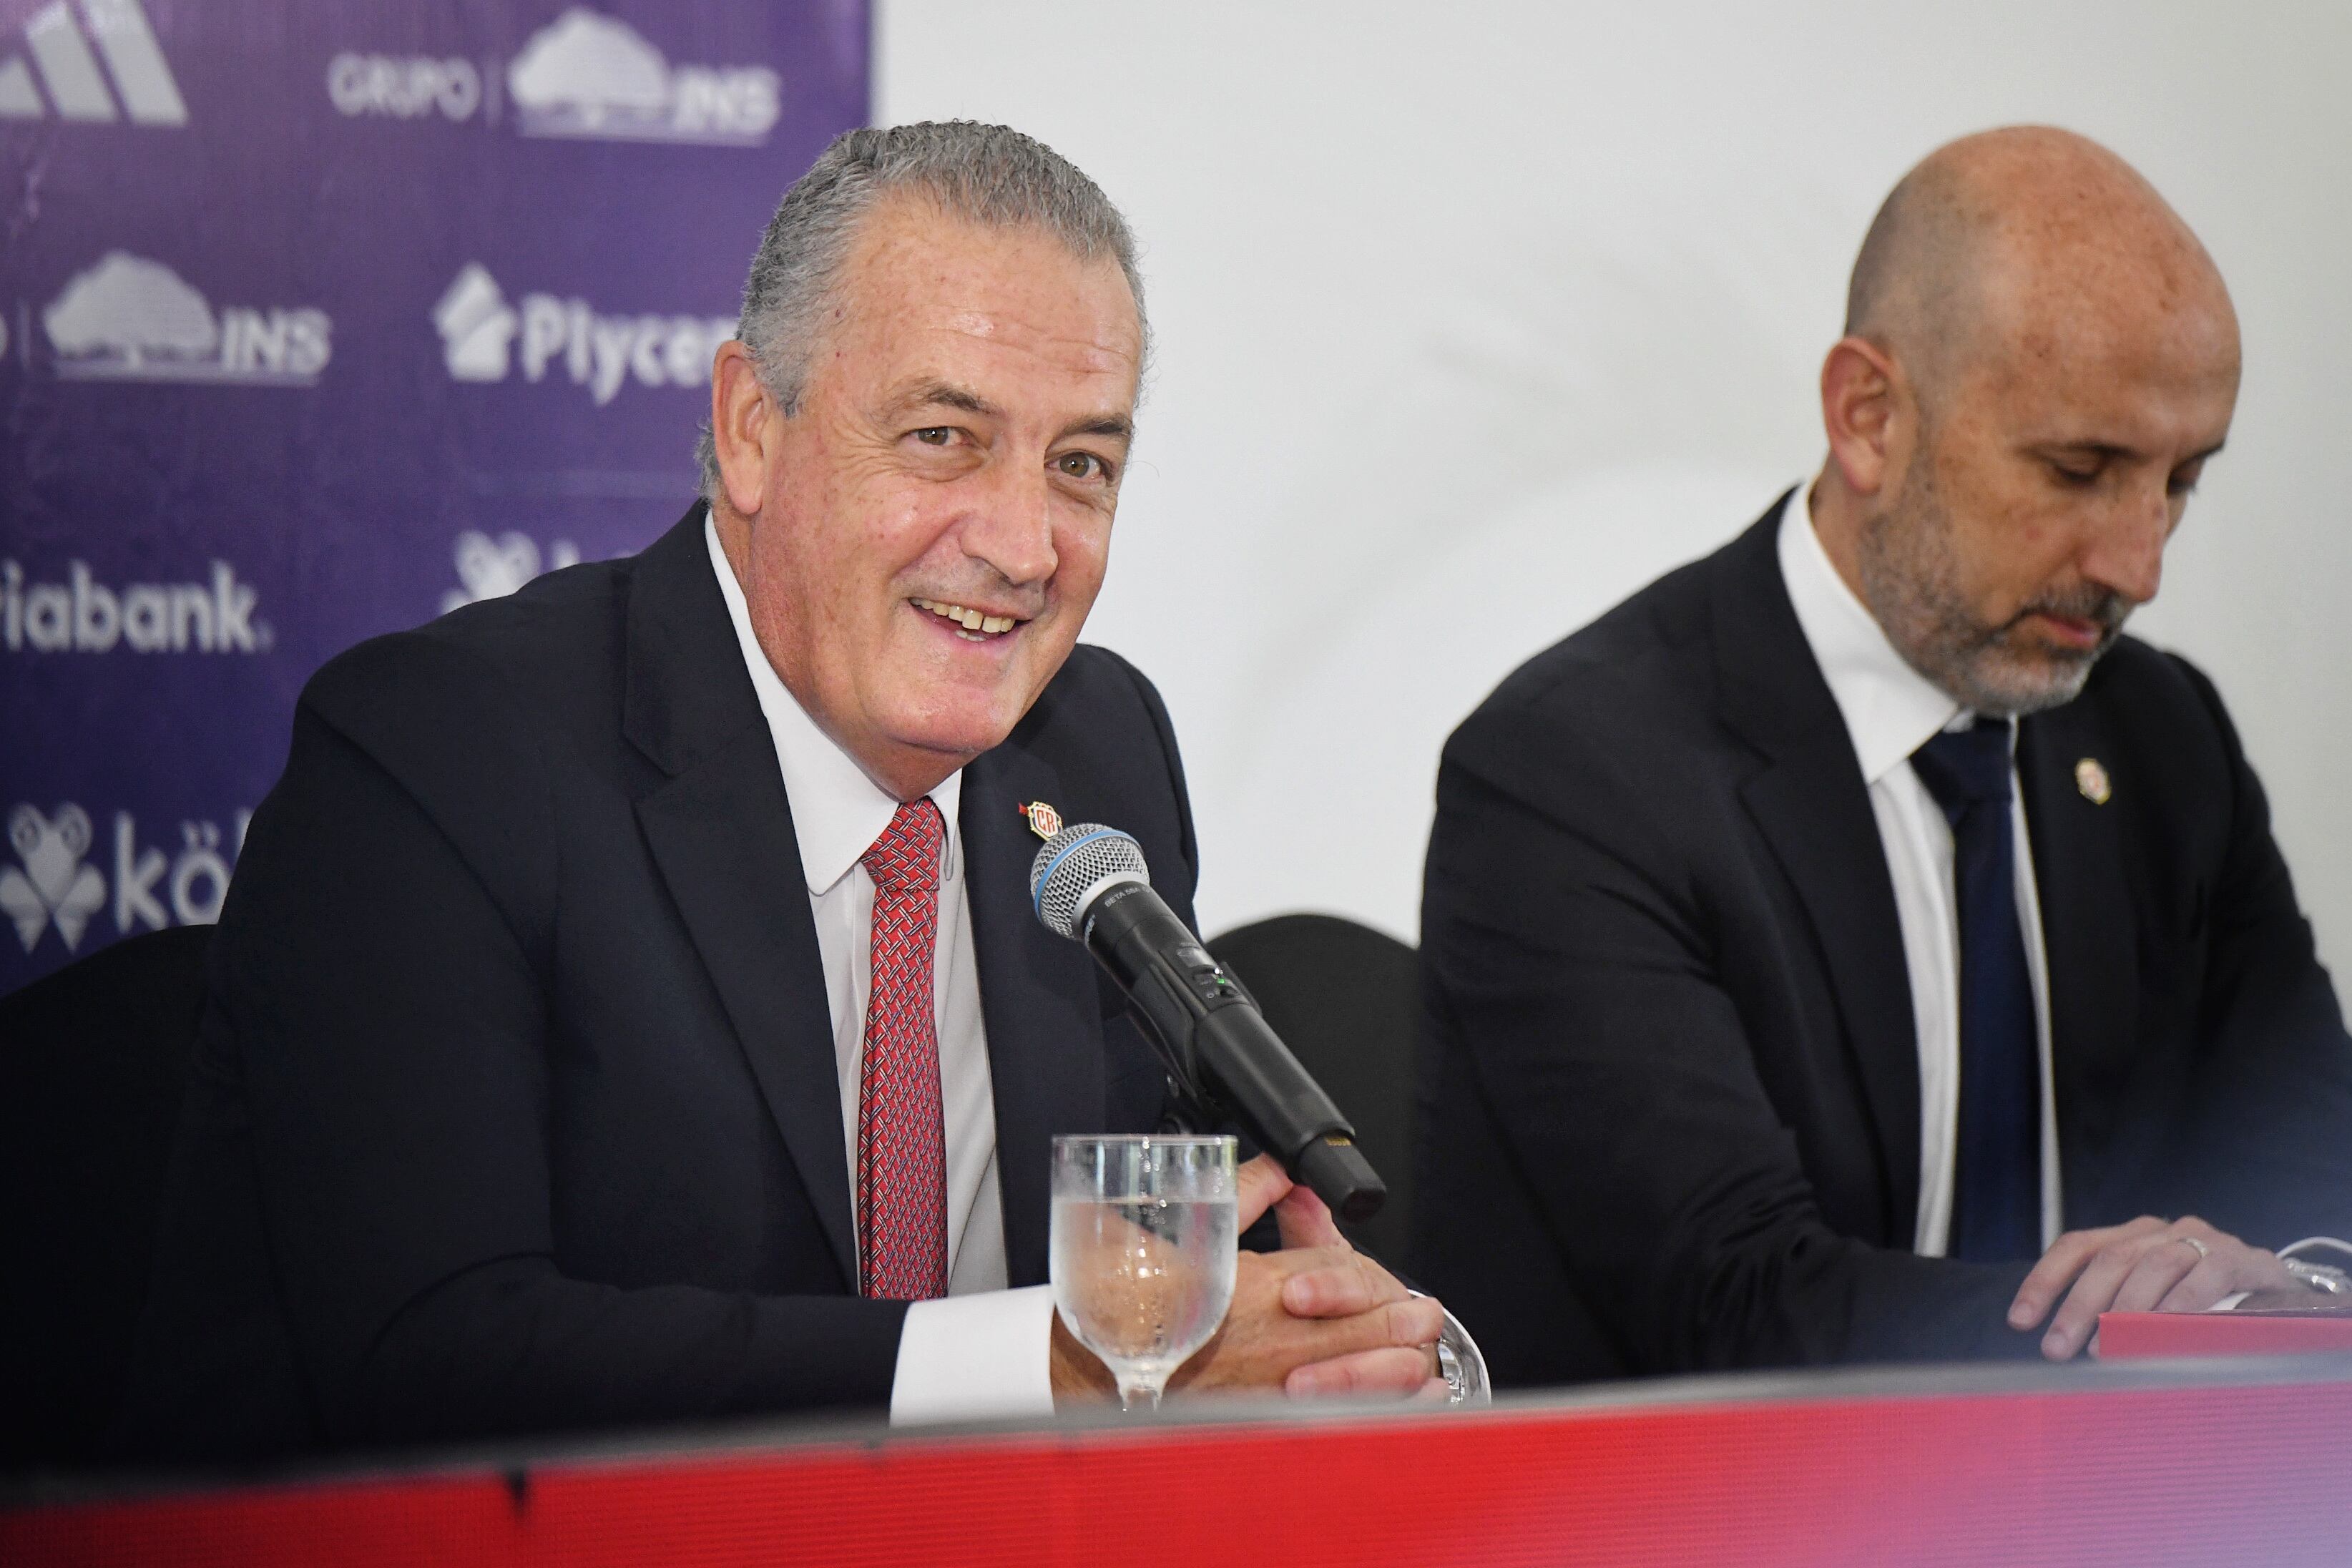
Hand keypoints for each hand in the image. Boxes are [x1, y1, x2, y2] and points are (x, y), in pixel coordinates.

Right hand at [1050, 1154, 1445, 1404]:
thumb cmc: (1126, 1306)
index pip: (1346, 1276)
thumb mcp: (1181, 1232)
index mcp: (1258, 1289)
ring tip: (1416, 1354)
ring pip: (1368, 1381)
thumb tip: (1278, 1170)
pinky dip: (1381, 1414)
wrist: (1085, 1374)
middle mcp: (1276, 1344)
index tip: (1376, 1277)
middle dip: (1402, 1318)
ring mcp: (1276, 1391)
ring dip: (1399, 1365)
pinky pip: (1345, 1424)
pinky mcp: (1267, 1424)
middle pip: (1371, 1329)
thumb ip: (1238, 1193)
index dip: (1366, 1273)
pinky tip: (1397, 1407)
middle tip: (1419, 1313)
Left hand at [2007, 1215, 2299, 1358]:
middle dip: (2078, 1307)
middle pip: (2109, 1260)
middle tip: (2056, 1349)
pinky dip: (2181, 1306)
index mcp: (2130, 1234)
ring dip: (2124, 1313)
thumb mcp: (2149, 1299)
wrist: (2279, 1292)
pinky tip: (2163, 1335)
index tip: (2019, 1321)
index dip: (2044, 1281)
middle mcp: (2160, 1230)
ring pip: (2152, 1266)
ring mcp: (2202, 1239)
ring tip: (2103, 1352)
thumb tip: (2062, 1347)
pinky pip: (2206, 1277)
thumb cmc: (2200, 1301)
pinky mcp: (2242, 1258)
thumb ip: (2112, 1310)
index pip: (2075, 1247)